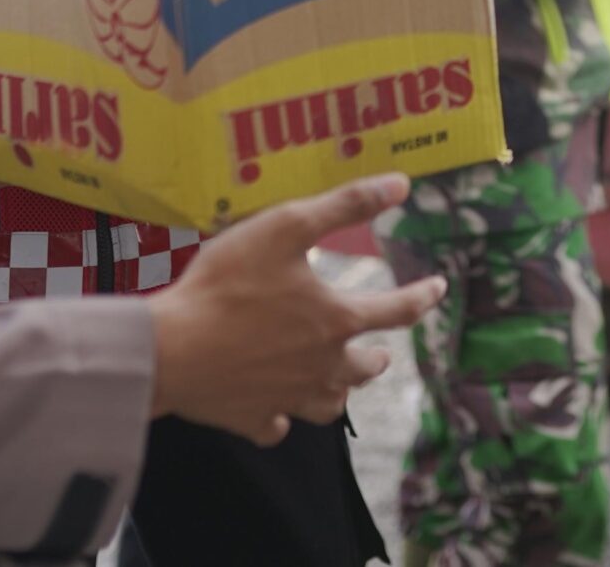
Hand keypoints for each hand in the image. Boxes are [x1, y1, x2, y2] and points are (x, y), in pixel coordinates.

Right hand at [149, 175, 444, 443]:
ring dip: (340, 391)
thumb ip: (344, 205)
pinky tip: (279, 414)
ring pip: (328, 404)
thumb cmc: (228, 283)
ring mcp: (287, 397)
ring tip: (341, 383)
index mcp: (335, 320)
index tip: (438, 289)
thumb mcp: (287, 227)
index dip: (422, 297)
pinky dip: (282, 418)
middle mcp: (320, 365)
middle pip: (364, 368)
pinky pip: (277, 425)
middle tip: (381, 353)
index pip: (396, 311)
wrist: (171, 349)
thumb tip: (401, 184)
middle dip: (377, 358)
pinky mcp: (251, 419)